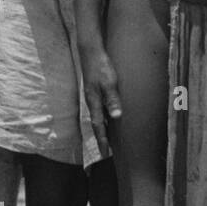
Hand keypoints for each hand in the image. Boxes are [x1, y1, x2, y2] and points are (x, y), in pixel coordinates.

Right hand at [79, 44, 120, 158]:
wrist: (90, 52)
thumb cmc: (100, 67)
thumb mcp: (109, 83)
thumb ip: (112, 99)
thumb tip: (116, 116)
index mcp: (94, 102)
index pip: (98, 126)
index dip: (102, 140)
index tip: (106, 152)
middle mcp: (91, 102)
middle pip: (96, 124)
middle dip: (101, 138)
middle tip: (106, 151)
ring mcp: (92, 97)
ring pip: (97, 117)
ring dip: (102, 129)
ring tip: (107, 139)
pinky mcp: (94, 92)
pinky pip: (98, 110)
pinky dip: (103, 118)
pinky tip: (108, 119)